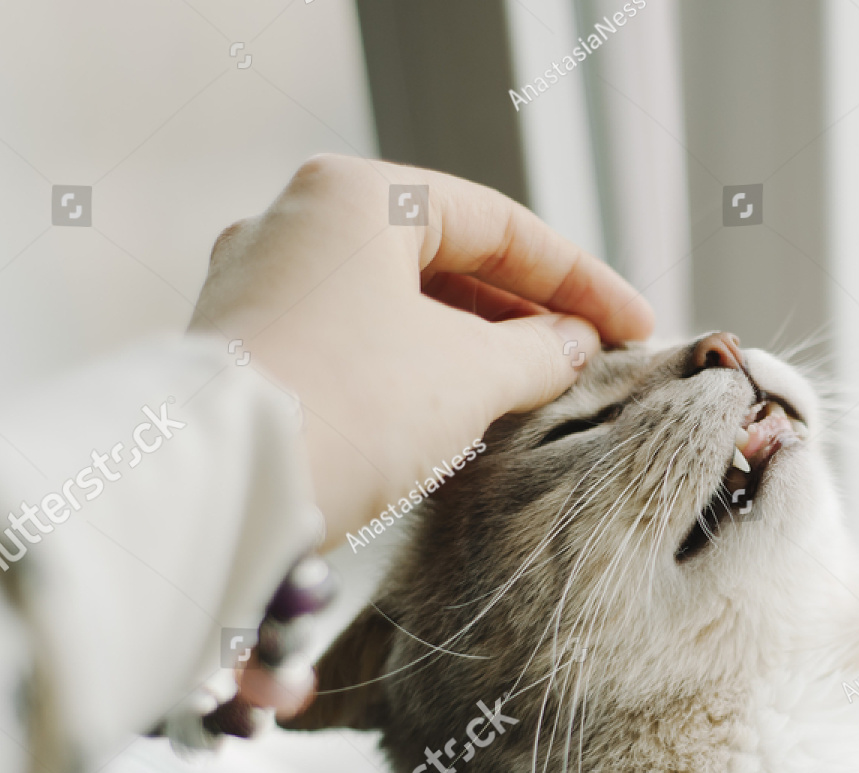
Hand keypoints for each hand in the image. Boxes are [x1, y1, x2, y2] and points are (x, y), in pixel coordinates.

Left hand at [189, 154, 653, 546]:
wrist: (222, 490)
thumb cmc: (347, 407)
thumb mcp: (469, 375)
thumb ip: (537, 353)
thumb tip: (572, 347)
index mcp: (356, 196)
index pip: (498, 225)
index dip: (581, 280)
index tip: (637, 328)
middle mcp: (299, 224)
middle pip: (446, 260)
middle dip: (526, 313)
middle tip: (592, 359)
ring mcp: (264, 287)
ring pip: (400, 305)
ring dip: (477, 345)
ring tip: (540, 389)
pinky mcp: (250, 348)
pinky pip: (359, 343)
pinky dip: (420, 368)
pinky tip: (464, 409)